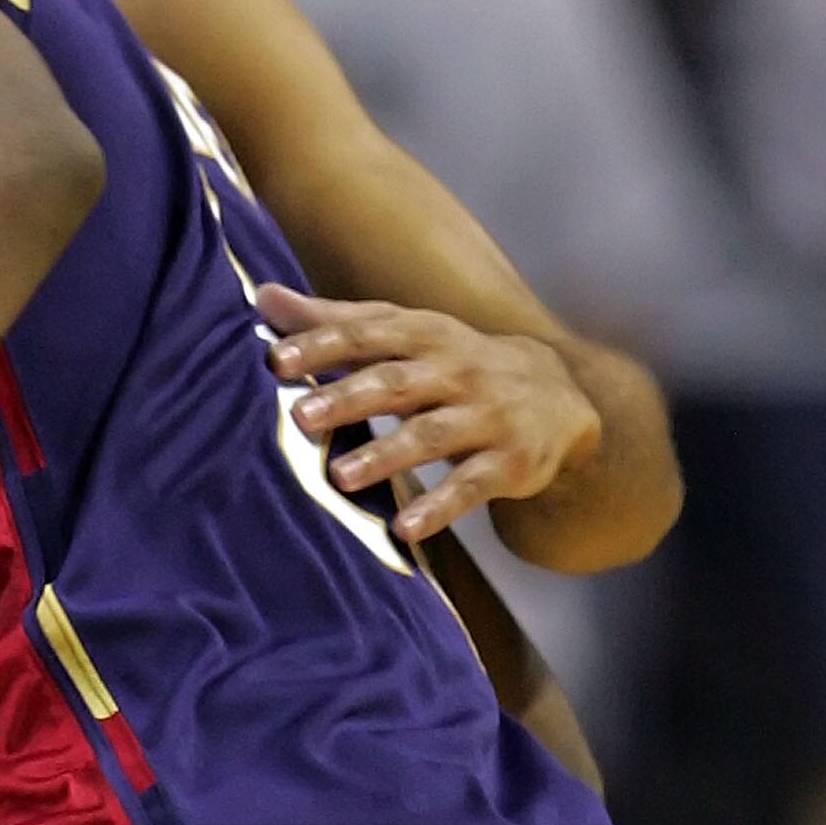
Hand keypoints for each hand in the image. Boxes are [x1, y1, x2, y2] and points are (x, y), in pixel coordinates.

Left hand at [259, 282, 602, 543]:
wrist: (561, 398)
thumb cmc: (458, 364)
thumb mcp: (407, 335)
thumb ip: (337, 321)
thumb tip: (264, 296)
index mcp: (426, 335)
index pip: (369, 335)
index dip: (323, 345)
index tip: (275, 359)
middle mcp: (457, 370)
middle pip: (396, 381)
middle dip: (348, 396)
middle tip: (301, 417)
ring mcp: (486, 416)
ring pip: (431, 434)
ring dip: (386, 455)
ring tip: (340, 476)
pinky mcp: (509, 462)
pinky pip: (470, 486)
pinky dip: (438, 507)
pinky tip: (403, 528)